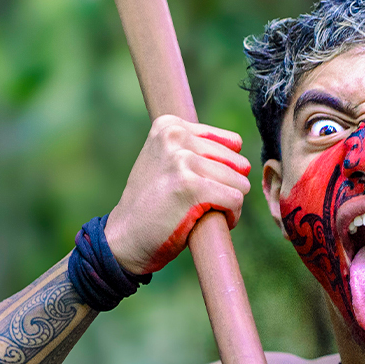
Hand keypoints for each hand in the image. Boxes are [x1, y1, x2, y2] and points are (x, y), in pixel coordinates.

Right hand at [106, 115, 251, 275]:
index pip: (232, 143)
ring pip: (239, 183)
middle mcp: (174, 136)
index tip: (202, 187)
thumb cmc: (152, 204)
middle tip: (203, 204)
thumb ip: (194, 146)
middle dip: (228, 188)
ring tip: (203, 214)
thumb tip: (239, 143)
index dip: (225, 172)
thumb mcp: (165, 161)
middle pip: (237, 164)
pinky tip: (207, 223)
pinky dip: (230, 217)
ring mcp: (182, 160)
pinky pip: (235, 200)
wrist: (124, 238)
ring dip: (229, 205)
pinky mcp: (191, 187)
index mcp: (169, 125)